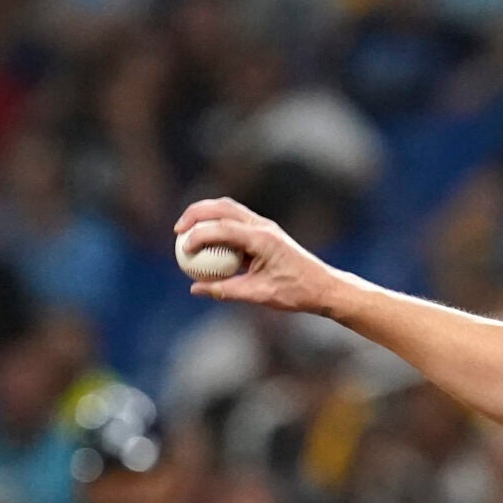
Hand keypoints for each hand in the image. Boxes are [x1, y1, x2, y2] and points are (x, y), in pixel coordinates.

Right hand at [172, 198, 347, 312]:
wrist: (324, 286)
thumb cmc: (296, 292)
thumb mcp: (259, 295)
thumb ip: (225, 290)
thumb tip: (195, 288)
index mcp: (263, 239)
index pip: (223, 228)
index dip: (199, 235)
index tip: (183, 248)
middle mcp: (263, 226)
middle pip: (222, 207)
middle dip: (196, 214)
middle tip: (178, 231)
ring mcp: (265, 226)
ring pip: (229, 209)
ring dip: (206, 214)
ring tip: (187, 230)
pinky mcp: (265, 231)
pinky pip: (236, 220)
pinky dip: (218, 224)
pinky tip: (207, 240)